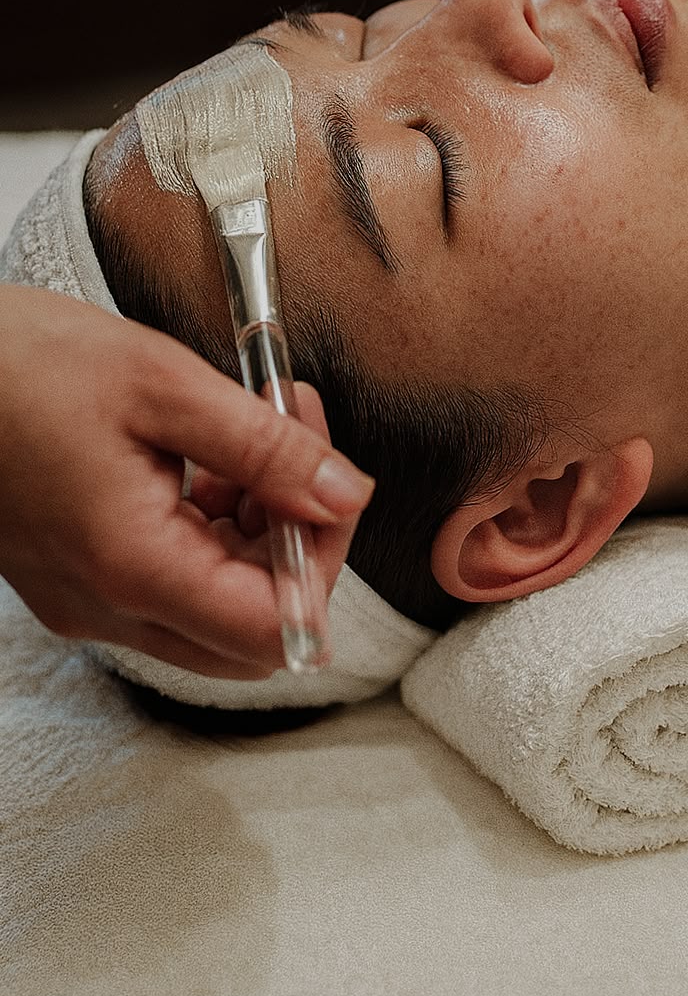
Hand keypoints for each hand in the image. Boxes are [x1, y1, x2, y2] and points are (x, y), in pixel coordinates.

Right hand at [0, 284, 372, 676]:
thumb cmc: (17, 367)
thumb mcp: (162, 385)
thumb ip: (266, 449)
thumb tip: (346, 494)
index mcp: (135, 569)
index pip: (278, 627)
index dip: (324, 559)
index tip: (330, 483)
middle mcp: (112, 606)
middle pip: (256, 625)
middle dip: (300, 538)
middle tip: (303, 448)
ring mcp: (94, 598)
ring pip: (223, 602)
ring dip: (262, 526)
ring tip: (261, 434)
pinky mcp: (85, 575)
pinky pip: (180, 577)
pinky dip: (218, 524)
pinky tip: (215, 457)